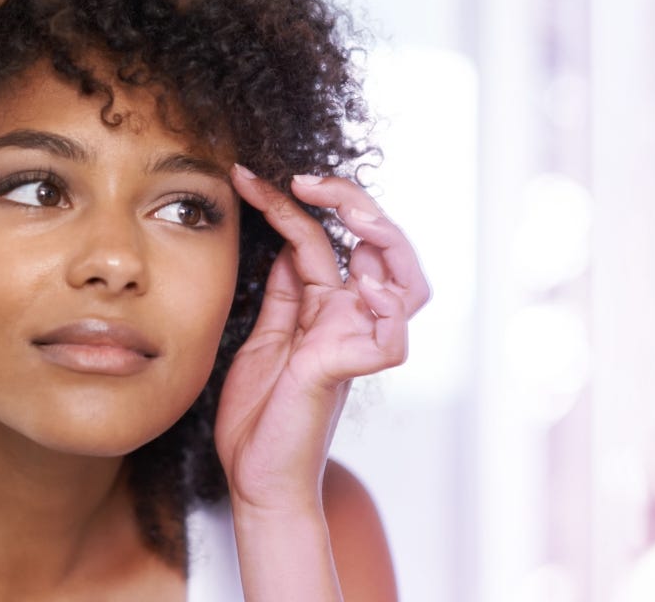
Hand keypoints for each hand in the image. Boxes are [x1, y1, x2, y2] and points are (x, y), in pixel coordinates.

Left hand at [215, 165, 429, 513]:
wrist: (253, 478)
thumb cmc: (260, 415)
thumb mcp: (264, 336)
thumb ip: (284, 292)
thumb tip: (288, 240)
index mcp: (324, 308)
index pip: (321, 238)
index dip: (291, 202)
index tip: (247, 177)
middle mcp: (348, 319)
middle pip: (381, 247)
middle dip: (354, 203)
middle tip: (308, 181)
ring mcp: (354, 343)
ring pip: (406, 283)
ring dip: (385, 242)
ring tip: (350, 216)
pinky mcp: (349, 371)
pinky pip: (390, 337)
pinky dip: (386, 308)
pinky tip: (360, 286)